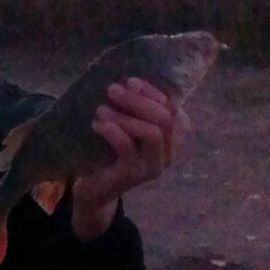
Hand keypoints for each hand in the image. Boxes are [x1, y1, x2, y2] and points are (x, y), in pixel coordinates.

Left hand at [71, 78, 182, 239]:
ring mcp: (154, 166)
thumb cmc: (112, 151)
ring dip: (126, 116)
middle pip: (165, 119)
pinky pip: (128, 148)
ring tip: (101, 109)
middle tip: (112, 90)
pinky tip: (98, 125)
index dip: (153, 93)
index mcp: (173, 137)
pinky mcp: (134, 175)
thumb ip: (135, 108)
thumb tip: (128, 82)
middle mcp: (170, 153)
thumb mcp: (127, 126)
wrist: (96, 188)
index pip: (173, 108)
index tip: (130, 81)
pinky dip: (113, 131)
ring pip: (152, 133)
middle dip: (138, 100)